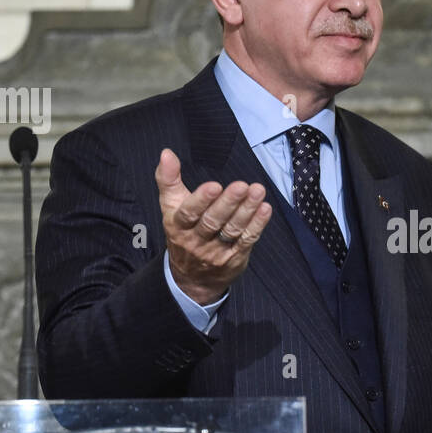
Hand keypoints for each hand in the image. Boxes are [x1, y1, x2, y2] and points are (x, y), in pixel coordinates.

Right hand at [155, 148, 271, 303]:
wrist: (191, 279)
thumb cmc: (182, 233)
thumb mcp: (170, 207)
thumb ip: (168, 180)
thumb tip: (166, 153)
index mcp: (178, 226)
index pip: (188, 213)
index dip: (201, 200)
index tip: (214, 186)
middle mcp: (196, 241)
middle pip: (213, 222)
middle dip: (228, 203)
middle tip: (242, 186)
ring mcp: (216, 252)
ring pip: (232, 230)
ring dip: (247, 211)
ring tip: (258, 192)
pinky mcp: (235, 258)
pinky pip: (247, 240)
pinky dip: (257, 225)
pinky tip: (265, 209)